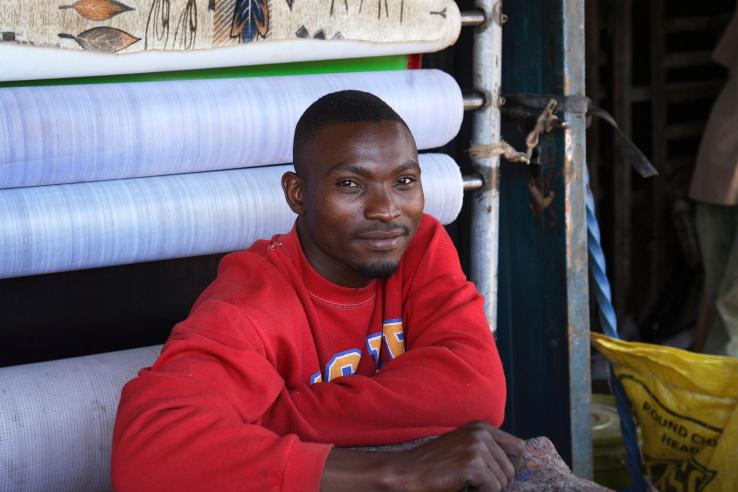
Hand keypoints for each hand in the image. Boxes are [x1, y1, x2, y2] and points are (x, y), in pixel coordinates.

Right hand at [389, 421, 524, 491]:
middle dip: (496, 481)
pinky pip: (493, 489)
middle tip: (471, 481)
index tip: (495, 476)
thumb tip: (516, 464)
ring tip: (464, 482)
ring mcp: (477, 448)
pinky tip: (462, 485)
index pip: (518, 448)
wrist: (408, 471)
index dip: (511, 466)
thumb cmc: (435, 464)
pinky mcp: (473, 465)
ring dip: (486, 488)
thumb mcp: (464, 447)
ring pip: (503, 482)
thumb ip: (487, 449)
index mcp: (482, 427)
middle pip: (511, 469)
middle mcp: (482, 433)